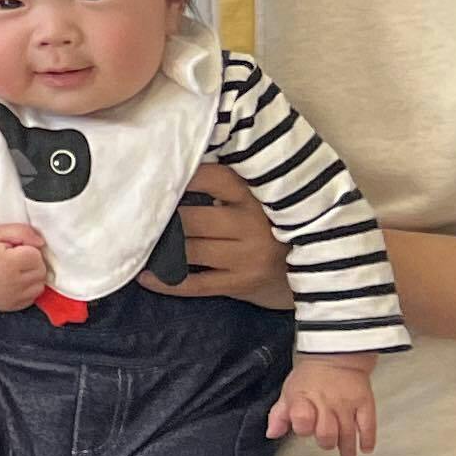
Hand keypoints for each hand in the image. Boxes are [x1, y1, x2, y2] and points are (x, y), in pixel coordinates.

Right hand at [0, 224, 51, 312]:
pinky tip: (14, 282)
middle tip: (14, 259)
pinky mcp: (10, 306)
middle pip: (40, 271)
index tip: (13, 249)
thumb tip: (41, 243)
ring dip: (32, 277)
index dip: (27, 249)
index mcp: (8, 263)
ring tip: (15, 270)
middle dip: (31, 263)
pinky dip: (27, 289)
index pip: (37, 255)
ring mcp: (11, 298)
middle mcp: (12, 283)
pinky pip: (32, 297)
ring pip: (39, 285)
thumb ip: (22, 231)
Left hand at [147, 177, 294, 310]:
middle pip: (192, 219)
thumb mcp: (263, 202)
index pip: (214, 178)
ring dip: (160, 249)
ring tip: (137, 244)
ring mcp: (247, 257)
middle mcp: (252, 225)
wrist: (320, 273)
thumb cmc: (275, 229)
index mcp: (256, 197)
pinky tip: (146, 277)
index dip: (184, 177)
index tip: (156, 176)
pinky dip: (166, 281)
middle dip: (163, 219)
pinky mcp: (241, 283)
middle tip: (136, 216)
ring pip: (190, 250)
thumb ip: (230, 189)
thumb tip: (178, 171)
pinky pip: (195, 283)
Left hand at [268, 358, 378, 455]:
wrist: (335, 356)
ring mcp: (347, 404)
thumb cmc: (310, 377)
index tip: (304, 431)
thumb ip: (279, 415)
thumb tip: (272, 433)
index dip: (303, 428)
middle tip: (327, 442)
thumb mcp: (289, 392)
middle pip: (327, 433)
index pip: (302, 420)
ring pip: (347, 433)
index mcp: (304, 398)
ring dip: (347, 448)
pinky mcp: (364, 403)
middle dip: (326, 442)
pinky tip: (365, 448)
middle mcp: (326, 402)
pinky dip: (367, 439)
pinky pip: (368, 425)